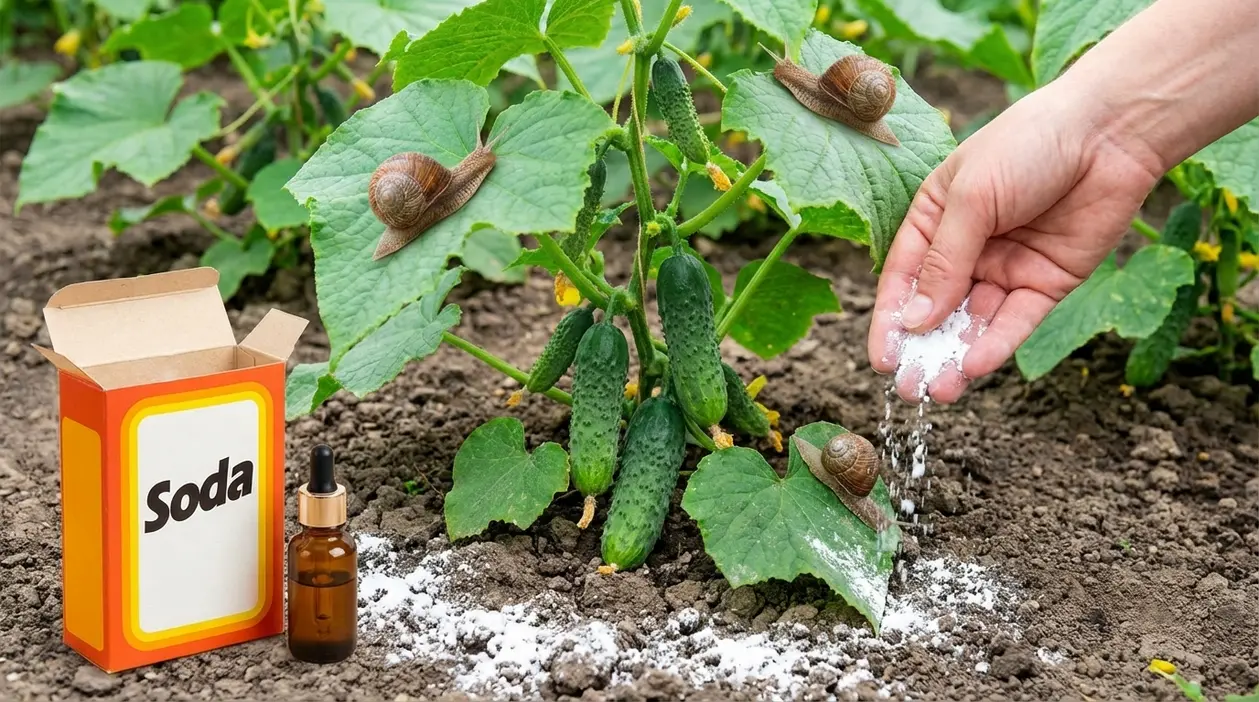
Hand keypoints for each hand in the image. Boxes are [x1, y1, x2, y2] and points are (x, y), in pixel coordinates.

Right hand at [867, 83, 1162, 403]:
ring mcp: (1006, 267)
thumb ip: (944, 262)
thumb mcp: (972, 199)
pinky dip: (996, 344)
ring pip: (974, 323)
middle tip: (909, 390)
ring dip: (957, 356)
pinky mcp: (1045, 283)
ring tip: (941, 390)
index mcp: (934, 218)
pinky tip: (976, 365)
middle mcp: (967, 248)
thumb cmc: (1028, 144)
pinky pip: (1015, 321)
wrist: (1110, 131)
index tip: (882, 360)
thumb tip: (914, 320)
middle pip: (936, 309)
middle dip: (922, 350)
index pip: (903, 278)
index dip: (890, 320)